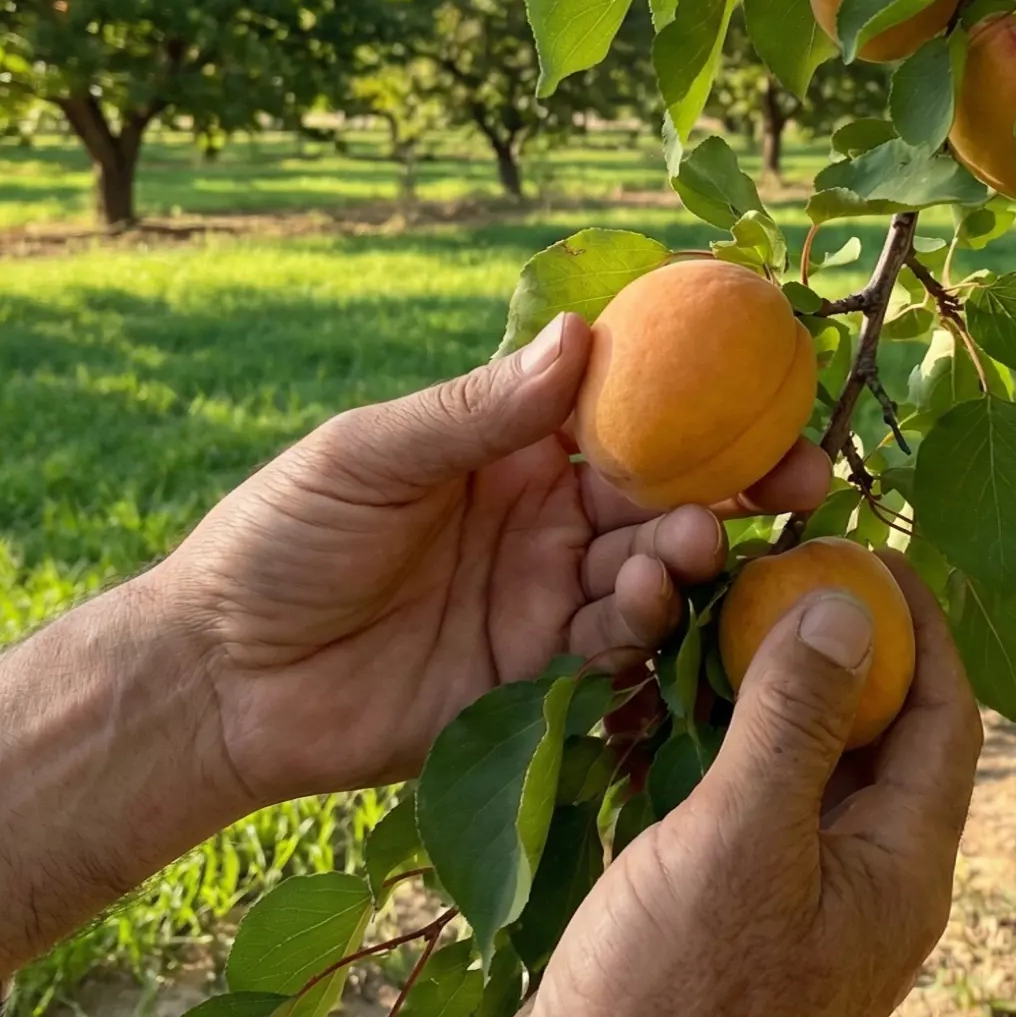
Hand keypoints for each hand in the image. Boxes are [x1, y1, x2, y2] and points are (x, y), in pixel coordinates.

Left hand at [149, 310, 830, 801]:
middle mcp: (545, 517)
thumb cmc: (278, 539)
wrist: (217, 678)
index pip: (625, 406)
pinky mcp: (534, 679)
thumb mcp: (370, 457)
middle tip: (797, 478)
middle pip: (665, 492)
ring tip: (689, 547)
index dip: (700, 391)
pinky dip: (638, 633)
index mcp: (510, 445)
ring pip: (649, 571)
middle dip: (738, 482)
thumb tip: (582, 337)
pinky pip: (610, 655)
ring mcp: (544, 599)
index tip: (773, 374)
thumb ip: (478, 412)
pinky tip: (637, 611)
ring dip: (685, 557)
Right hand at [465, 556, 983, 1016]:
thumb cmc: (673, 1004)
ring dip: (748, 685)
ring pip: (788, 759)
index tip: (868, 540)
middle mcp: (859, 880)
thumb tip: (851, 604)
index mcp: (900, 868)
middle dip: (823, 639)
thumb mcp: (741, 843)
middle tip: (766, 560)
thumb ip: (797, 720)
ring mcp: (788, 899)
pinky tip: (647, 691)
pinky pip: (727, 800)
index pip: (944, 715)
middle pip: (868, 728)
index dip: (918, 621)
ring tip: (698, 607)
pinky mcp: (718, 914)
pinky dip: (696, 741)